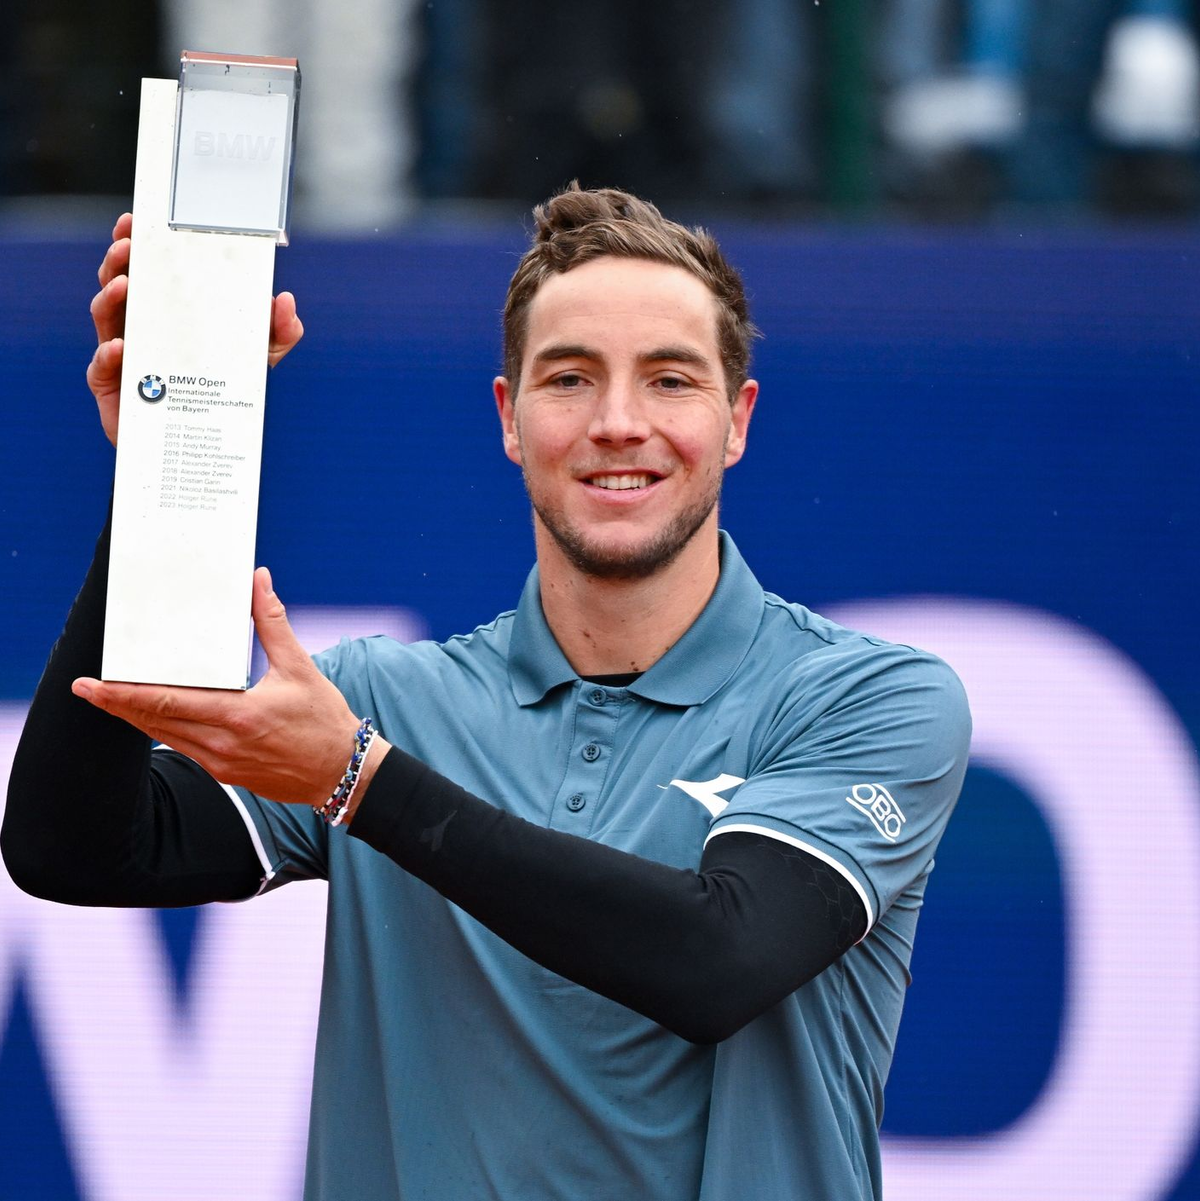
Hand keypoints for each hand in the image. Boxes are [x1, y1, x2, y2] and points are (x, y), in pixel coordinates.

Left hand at [71, 568, 380, 808]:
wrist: (341, 771)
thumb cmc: (324, 720)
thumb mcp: (300, 668)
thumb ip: (273, 623)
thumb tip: (258, 581)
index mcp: (238, 714)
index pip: (166, 703)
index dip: (124, 695)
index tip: (93, 685)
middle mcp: (222, 743)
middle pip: (154, 722)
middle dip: (117, 704)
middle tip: (85, 689)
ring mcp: (220, 763)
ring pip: (164, 738)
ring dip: (136, 718)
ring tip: (112, 699)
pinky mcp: (225, 773)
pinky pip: (184, 748)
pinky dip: (164, 730)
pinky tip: (155, 717)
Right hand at [86, 213, 305, 446]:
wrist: (205, 444)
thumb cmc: (224, 392)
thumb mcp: (260, 359)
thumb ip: (278, 332)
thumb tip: (285, 300)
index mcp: (166, 312)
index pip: (146, 270)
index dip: (135, 244)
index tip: (134, 221)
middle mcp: (139, 327)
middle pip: (117, 285)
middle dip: (118, 262)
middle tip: (128, 247)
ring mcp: (124, 357)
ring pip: (105, 319)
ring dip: (109, 298)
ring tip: (124, 285)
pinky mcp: (115, 390)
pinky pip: (103, 369)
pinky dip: (110, 356)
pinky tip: (122, 348)